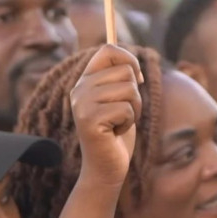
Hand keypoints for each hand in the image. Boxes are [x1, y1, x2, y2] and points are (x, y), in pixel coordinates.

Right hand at [71, 44, 142, 187]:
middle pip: (126, 71)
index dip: (129, 59)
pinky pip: (126, 109)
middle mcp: (79, 89)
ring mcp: (82, 104)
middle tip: (123, 112)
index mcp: (85, 80)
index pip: (109, 50)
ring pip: (129, 90)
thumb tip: (134, 64)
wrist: (106, 167)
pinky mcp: (89, 120)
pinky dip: (128, 122)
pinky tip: (115, 132)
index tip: (137, 78)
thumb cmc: (117, 132)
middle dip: (135, 94)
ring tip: (119, 122)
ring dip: (133, 109)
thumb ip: (122, 79)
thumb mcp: (120, 99)